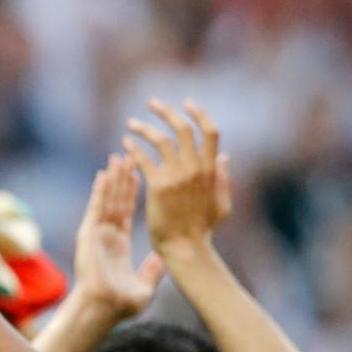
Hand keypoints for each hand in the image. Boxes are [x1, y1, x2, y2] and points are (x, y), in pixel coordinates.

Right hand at [63, 152, 165, 316]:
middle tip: (128, 156)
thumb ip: (153, 270)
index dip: (132, 194)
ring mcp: (96, 235)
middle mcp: (105, 237)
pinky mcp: (89, 235)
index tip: (139, 175)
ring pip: (106, 200)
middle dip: (122, 179)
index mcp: (118, 246)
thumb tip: (164, 259)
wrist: (102, 310)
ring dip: (112, 178)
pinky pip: (96, 208)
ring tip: (118, 157)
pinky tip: (104, 173)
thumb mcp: (145, 286)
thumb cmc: (120, 305)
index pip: (127, 213)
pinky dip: (100, 190)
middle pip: (116, 201)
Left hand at [127, 99, 231, 254]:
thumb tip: (226, 157)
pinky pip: (144, 160)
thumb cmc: (203, 229)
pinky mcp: (158, 187)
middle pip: (184, 128)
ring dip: (145, 128)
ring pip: (162, 140)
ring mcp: (178, 176)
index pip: (210, 131)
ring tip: (131, 123)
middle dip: (167, 111)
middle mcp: (196, 168)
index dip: (199, 114)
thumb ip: (223, 178)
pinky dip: (134, 148)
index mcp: (212, 169)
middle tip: (152, 103)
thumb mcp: (222, 201)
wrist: (187, 248)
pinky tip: (125, 143)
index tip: (186, 104)